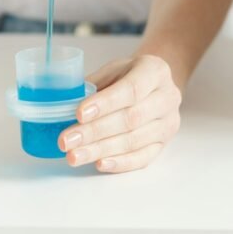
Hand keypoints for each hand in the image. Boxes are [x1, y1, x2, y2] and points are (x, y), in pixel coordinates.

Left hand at [58, 55, 181, 173]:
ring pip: (133, 141)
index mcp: (154, 71)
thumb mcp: (113, 70)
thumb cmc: (128, 76)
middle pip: (131, 119)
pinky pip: (142, 158)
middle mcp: (167, 97)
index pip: (131, 89)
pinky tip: (98, 163)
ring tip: (74, 156)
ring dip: (100, 150)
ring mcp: (168, 123)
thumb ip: (93, 85)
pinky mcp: (164, 144)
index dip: (104, 104)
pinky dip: (119, 163)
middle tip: (67, 140)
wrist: (154, 86)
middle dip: (95, 132)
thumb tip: (64, 106)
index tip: (78, 114)